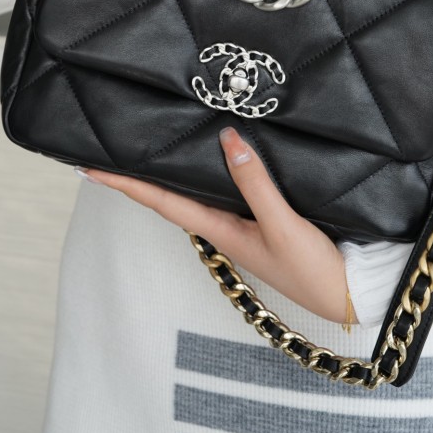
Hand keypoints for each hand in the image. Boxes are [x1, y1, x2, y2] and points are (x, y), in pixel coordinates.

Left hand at [76, 126, 356, 324]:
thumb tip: (227, 138)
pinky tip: (212, 157)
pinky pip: (224, 190)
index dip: (125, 183)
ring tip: (149, 147)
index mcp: (217, 229)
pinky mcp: (260, 218)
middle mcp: (221, 225)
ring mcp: (239, 223)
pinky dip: (207, 172)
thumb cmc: (310, 268)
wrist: (344, 294)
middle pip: (169, 196)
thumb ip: (254, 182)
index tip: (89, 166)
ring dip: (168, 174)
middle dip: (138, 175)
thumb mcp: (281, 224)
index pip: (161, 201)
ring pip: (195, 192)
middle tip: (112, 147)